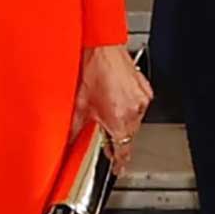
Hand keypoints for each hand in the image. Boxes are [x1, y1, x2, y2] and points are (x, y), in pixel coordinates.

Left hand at [70, 44, 152, 169]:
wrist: (103, 47)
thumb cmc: (92, 69)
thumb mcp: (79, 103)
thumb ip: (75, 127)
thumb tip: (69, 139)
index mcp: (118, 119)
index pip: (123, 150)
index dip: (119, 161)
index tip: (117, 166)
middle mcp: (133, 112)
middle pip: (128, 136)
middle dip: (117, 136)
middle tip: (106, 134)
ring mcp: (141, 100)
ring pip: (134, 121)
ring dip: (123, 120)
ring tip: (109, 110)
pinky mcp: (145, 89)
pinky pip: (139, 106)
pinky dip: (129, 106)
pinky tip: (117, 98)